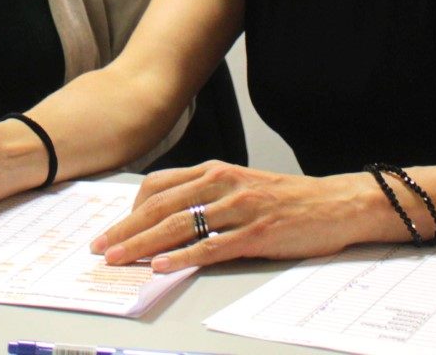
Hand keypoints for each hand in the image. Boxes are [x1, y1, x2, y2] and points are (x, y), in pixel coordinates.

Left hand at [90, 161, 378, 271]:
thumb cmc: (286, 198)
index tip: (112, 228)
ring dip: (143, 243)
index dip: (130, 209)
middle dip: (125, 228)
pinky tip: (162, 266)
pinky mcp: (256, 233)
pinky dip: (182, 257)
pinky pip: (211, 246)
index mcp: (213, 171)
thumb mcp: (239, 186)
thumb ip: (205, 195)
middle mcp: (221, 184)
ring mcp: (238, 208)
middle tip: (100, 247)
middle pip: (160, 206)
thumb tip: (167, 217)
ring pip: (178, 225)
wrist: (335, 203)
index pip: (158, 186)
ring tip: (120, 258)